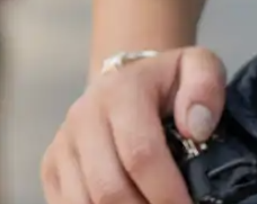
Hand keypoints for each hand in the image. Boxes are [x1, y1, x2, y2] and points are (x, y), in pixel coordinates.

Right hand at [41, 47, 226, 203]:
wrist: (126, 79)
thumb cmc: (169, 80)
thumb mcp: (199, 66)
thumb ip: (206, 88)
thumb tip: (197, 129)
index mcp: (122, 92)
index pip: (141, 153)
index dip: (166, 190)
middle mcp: (84, 117)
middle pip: (109, 187)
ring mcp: (63, 144)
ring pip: (85, 202)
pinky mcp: (51, 166)